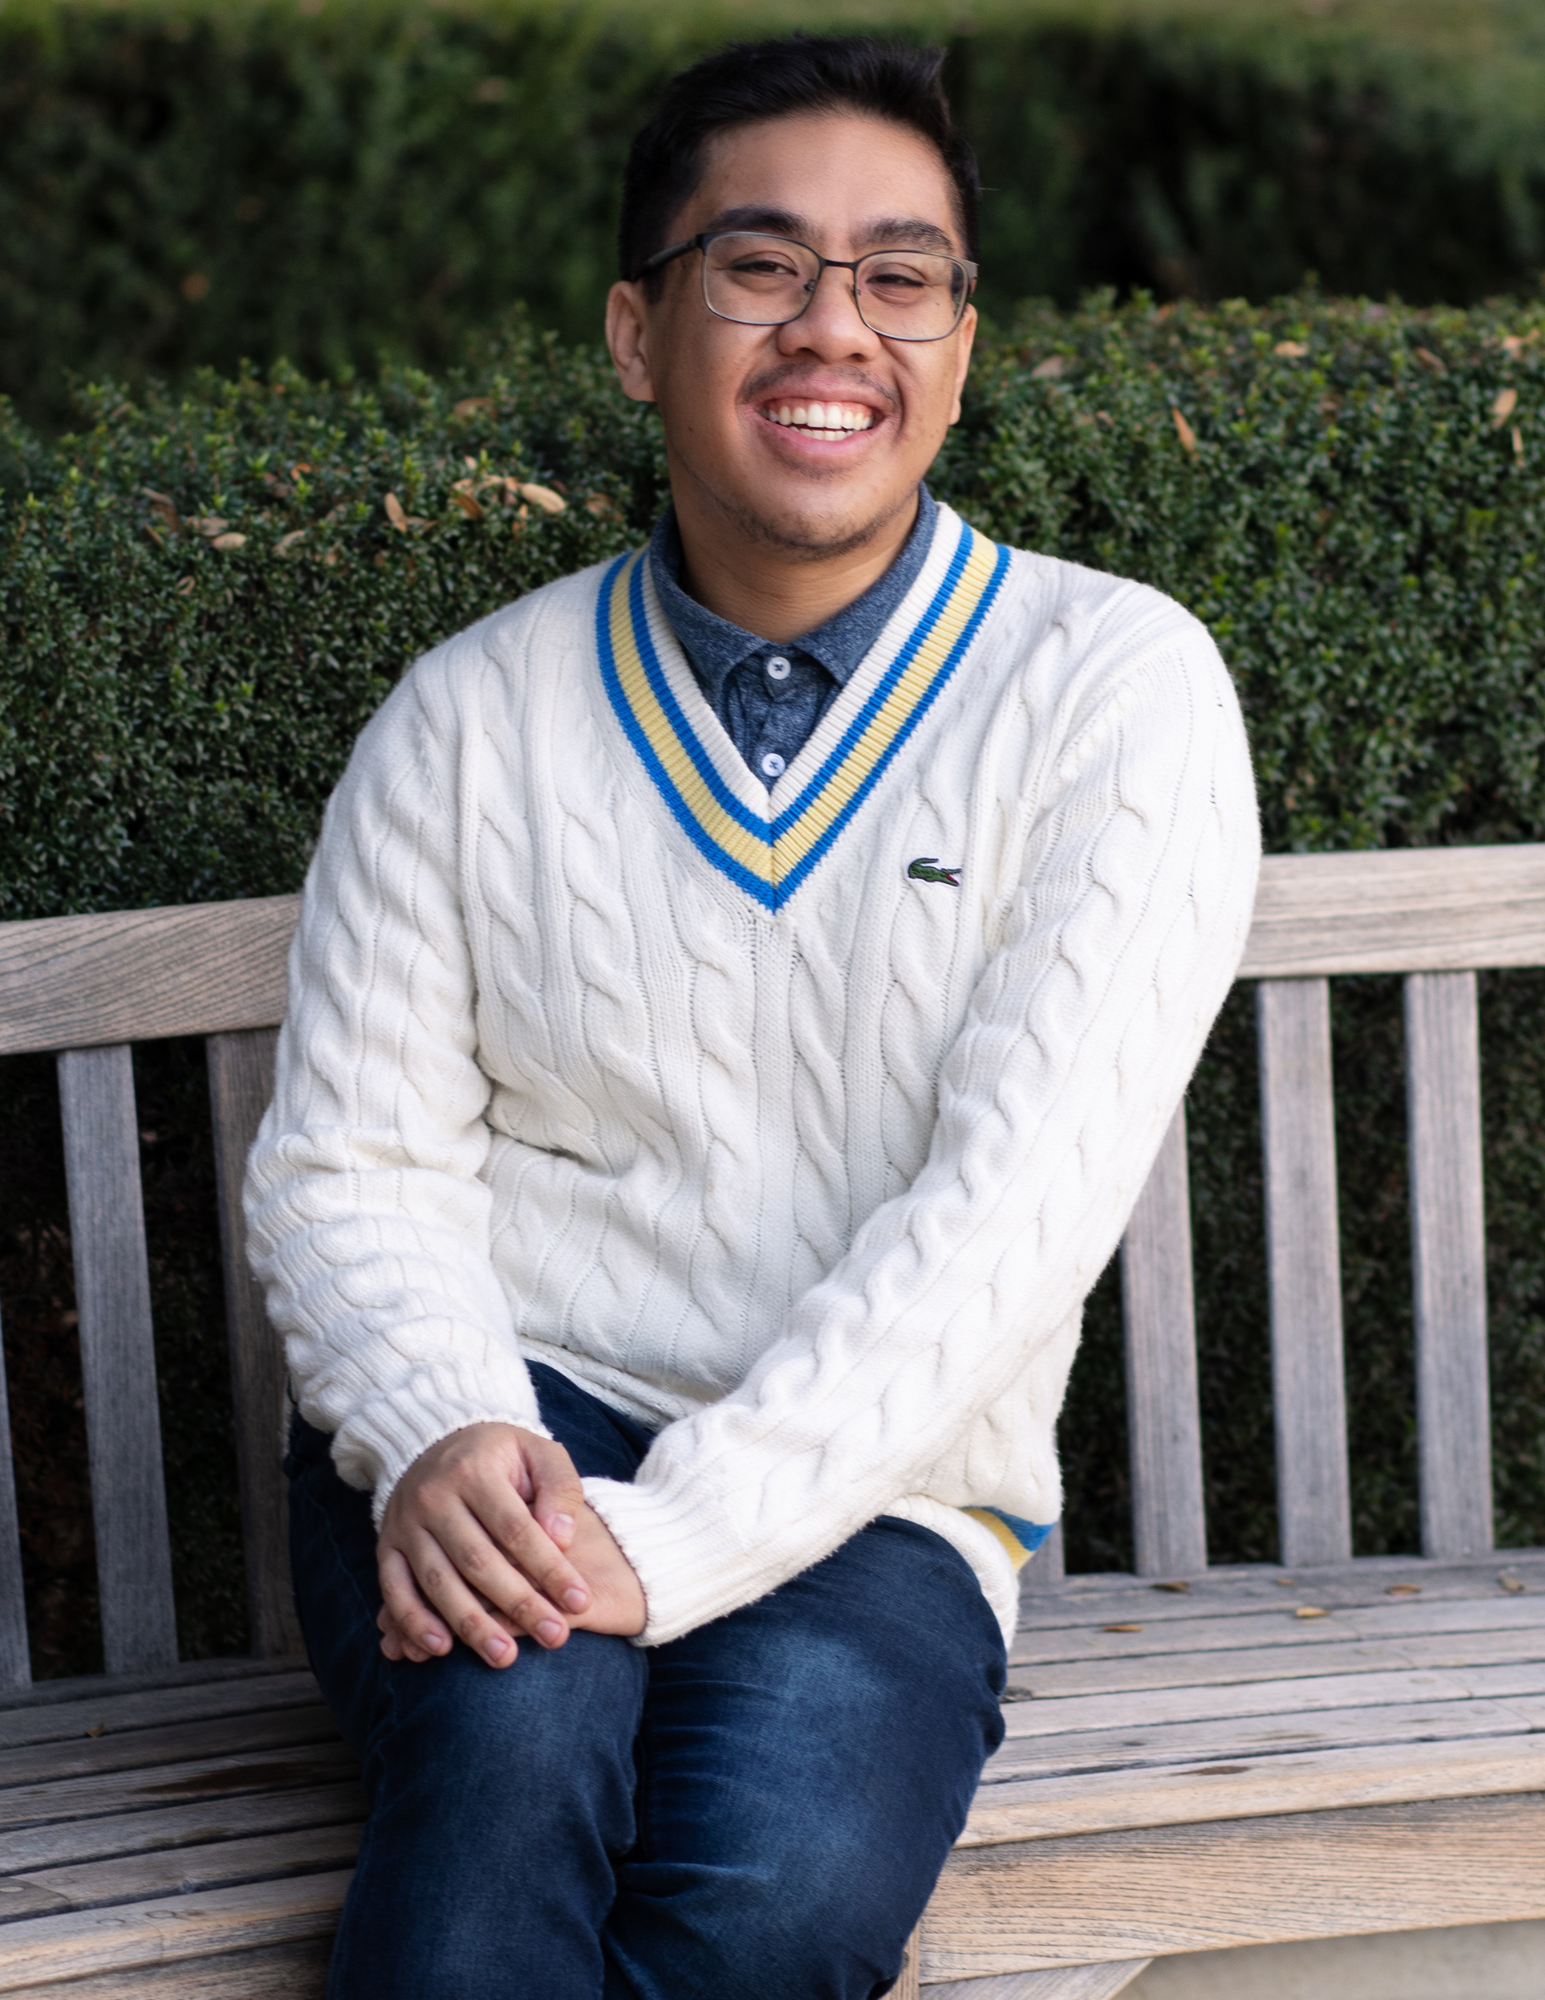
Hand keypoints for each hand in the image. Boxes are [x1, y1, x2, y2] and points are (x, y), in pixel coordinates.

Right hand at [375, 1423, 644, 1668]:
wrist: (435, 1443)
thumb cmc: (500, 1456)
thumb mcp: (537, 1452)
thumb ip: (558, 1488)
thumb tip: (562, 1538)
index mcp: (475, 1471)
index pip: (516, 1528)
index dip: (549, 1568)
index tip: (580, 1602)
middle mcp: (434, 1496)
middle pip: (478, 1560)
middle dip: (519, 1604)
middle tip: (555, 1638)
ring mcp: (406, 1523)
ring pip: (438, 1581)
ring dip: (471, 1624)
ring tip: (504, 1656)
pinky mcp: (387, 1546)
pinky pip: (394, 1589)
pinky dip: (414, 1622)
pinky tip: (440, 1649)